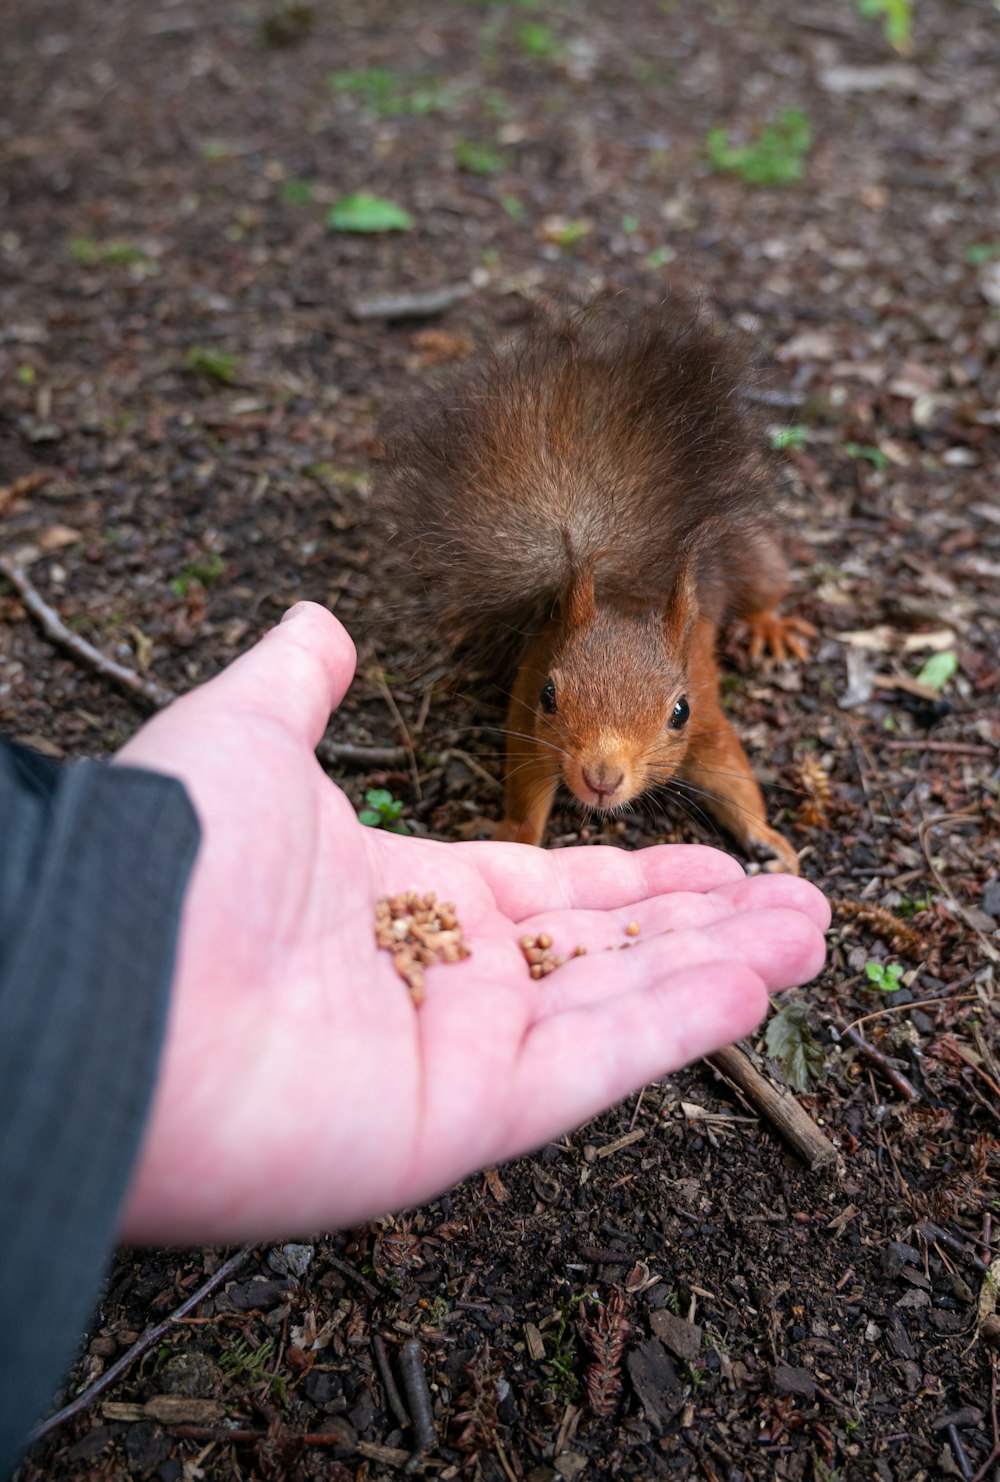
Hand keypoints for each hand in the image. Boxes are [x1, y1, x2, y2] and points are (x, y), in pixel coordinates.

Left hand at [116, 604, 829, 1243]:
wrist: (99, 975)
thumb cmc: (170, 856)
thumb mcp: (242, 732)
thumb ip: (296, 680)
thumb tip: (316, 622)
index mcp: (402, 900)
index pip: (550, 892)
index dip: (639, 874)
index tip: (717, 854)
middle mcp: (436, 982)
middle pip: (604, 954)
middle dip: (705, 926)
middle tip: (802, 906)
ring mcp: (451, 1055)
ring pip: (617, 1008)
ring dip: (720, 971)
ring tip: (810, 935)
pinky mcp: (457, 1119)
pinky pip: (590, 1067)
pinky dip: (676, 1028)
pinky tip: (754, 986)